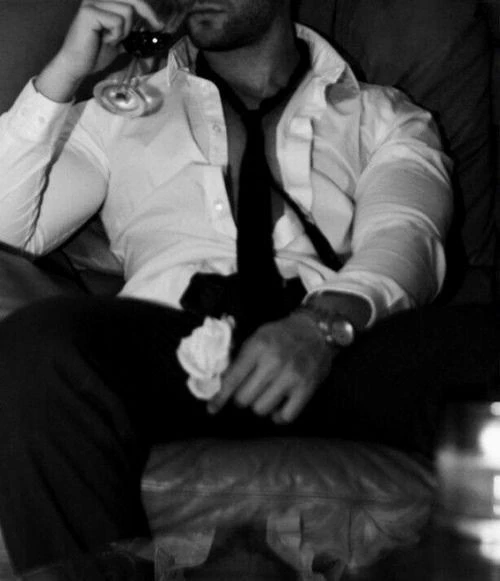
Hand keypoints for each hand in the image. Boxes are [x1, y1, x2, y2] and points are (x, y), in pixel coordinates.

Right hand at [35, 0, 163, 101]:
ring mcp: (92, 2)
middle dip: (148, 14)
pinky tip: (105, 40)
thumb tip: (150, 28)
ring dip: (125, 30)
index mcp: (104, 1)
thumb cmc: (95, 53)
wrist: (78, 65)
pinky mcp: (89, 12)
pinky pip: (117, 21)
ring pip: (127, 11)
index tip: (159, 24)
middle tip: (157, 27)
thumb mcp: (118, 38)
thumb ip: (129, 29)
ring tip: (112, 39)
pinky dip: (116, 34)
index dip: (147, 9)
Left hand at [207, 311, 334, 423]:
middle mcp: (274, 362)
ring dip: (260, 405)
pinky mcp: (306, 389)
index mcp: (258, 346)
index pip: (232, 379)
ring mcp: (291, 377)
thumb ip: (240, 357)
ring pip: (261, 409)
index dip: (219, 397)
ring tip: (265, 395)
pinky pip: (285, 417)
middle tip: (248, 391)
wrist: (317, 330)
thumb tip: (219, 381)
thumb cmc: (282, 334)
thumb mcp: (257, 336)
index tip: (212, 409)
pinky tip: (278, 406)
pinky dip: (278, 416)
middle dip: (241, 398)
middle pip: (244, 398)